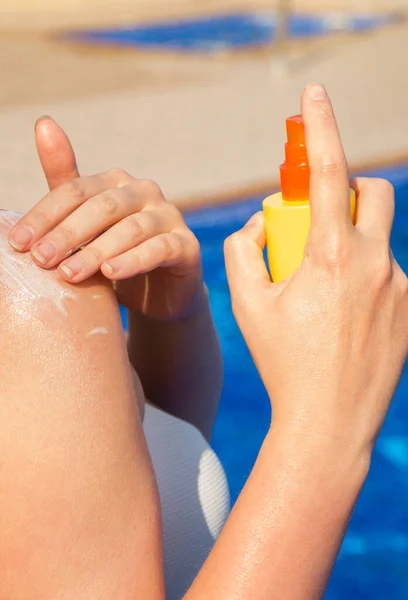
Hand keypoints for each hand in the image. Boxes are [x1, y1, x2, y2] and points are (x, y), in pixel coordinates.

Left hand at [8, 118, 201, 319]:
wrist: (159, 291)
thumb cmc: (117, 253)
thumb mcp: (86, 224)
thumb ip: (65, 183)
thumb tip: (44, 123)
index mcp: (115, 182)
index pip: (74, 191)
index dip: (44, 215)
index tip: (17, 243)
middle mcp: (144, 192)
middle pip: (102, 207)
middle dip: (67, 233)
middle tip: (40, 260)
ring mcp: (169, 217)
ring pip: (130, 229)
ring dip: (96, 251)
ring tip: (69, 274)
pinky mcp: (187, 245)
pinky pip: (159, 249)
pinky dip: (133, 260)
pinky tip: (110, 273)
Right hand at [225, 84, 407, 456]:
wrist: (329, 421)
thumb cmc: (283, 362)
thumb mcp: (247, 305)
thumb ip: (243, 250)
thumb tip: (257, 224)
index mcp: (331, 257)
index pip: (328, 172)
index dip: (320, 126)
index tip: (313, 94)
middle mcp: (375, 263)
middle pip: (374, 191)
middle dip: (348, 189)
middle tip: (319, 219)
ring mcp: (400, 287)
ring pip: (381, 236)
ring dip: (353, 239)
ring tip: (326, 285)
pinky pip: (389, 272)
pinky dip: (366, 275)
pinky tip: (345, 315)